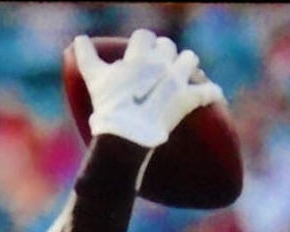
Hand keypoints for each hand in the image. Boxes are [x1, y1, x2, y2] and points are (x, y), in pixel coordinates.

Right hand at [73, 28, 224, 147]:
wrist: (124, 135)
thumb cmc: (107, 107)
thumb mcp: (94, 80)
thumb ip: (86, 57)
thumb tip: (78, 38)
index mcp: (138, 56)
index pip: (144, 37)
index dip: (143, 44)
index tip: (141, 52)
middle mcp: (160, 63)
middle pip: (168, 46)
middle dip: (164, 54)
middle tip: (160, 66)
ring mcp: (176, 80)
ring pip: (190, 59)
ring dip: (187, 65)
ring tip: (184, 74)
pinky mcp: (187, 99)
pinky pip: (207, 91)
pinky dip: (210, 92)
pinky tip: (212, 93)